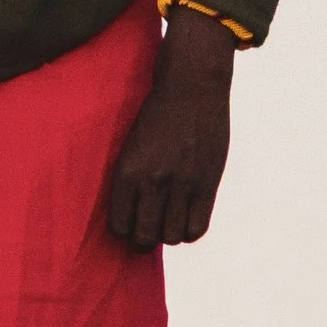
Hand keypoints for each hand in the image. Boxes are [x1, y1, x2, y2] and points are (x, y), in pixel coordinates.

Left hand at [109, 10, 234, 249]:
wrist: (191, 86)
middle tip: (146, 233)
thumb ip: (135, 175)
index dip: (124, 230)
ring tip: (166, 224)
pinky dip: (189, 232)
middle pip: (144, 236)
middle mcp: (152, 181)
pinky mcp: (206, 184)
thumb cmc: (158, 112)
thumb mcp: (134, 143)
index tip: (128, 226)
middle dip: (143, 240)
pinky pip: (196, 228)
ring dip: (167, 235)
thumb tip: (136, 209)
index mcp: (127, 170)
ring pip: (170, 237)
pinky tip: (185, 221)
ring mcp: (181, 184)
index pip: (119, 223)